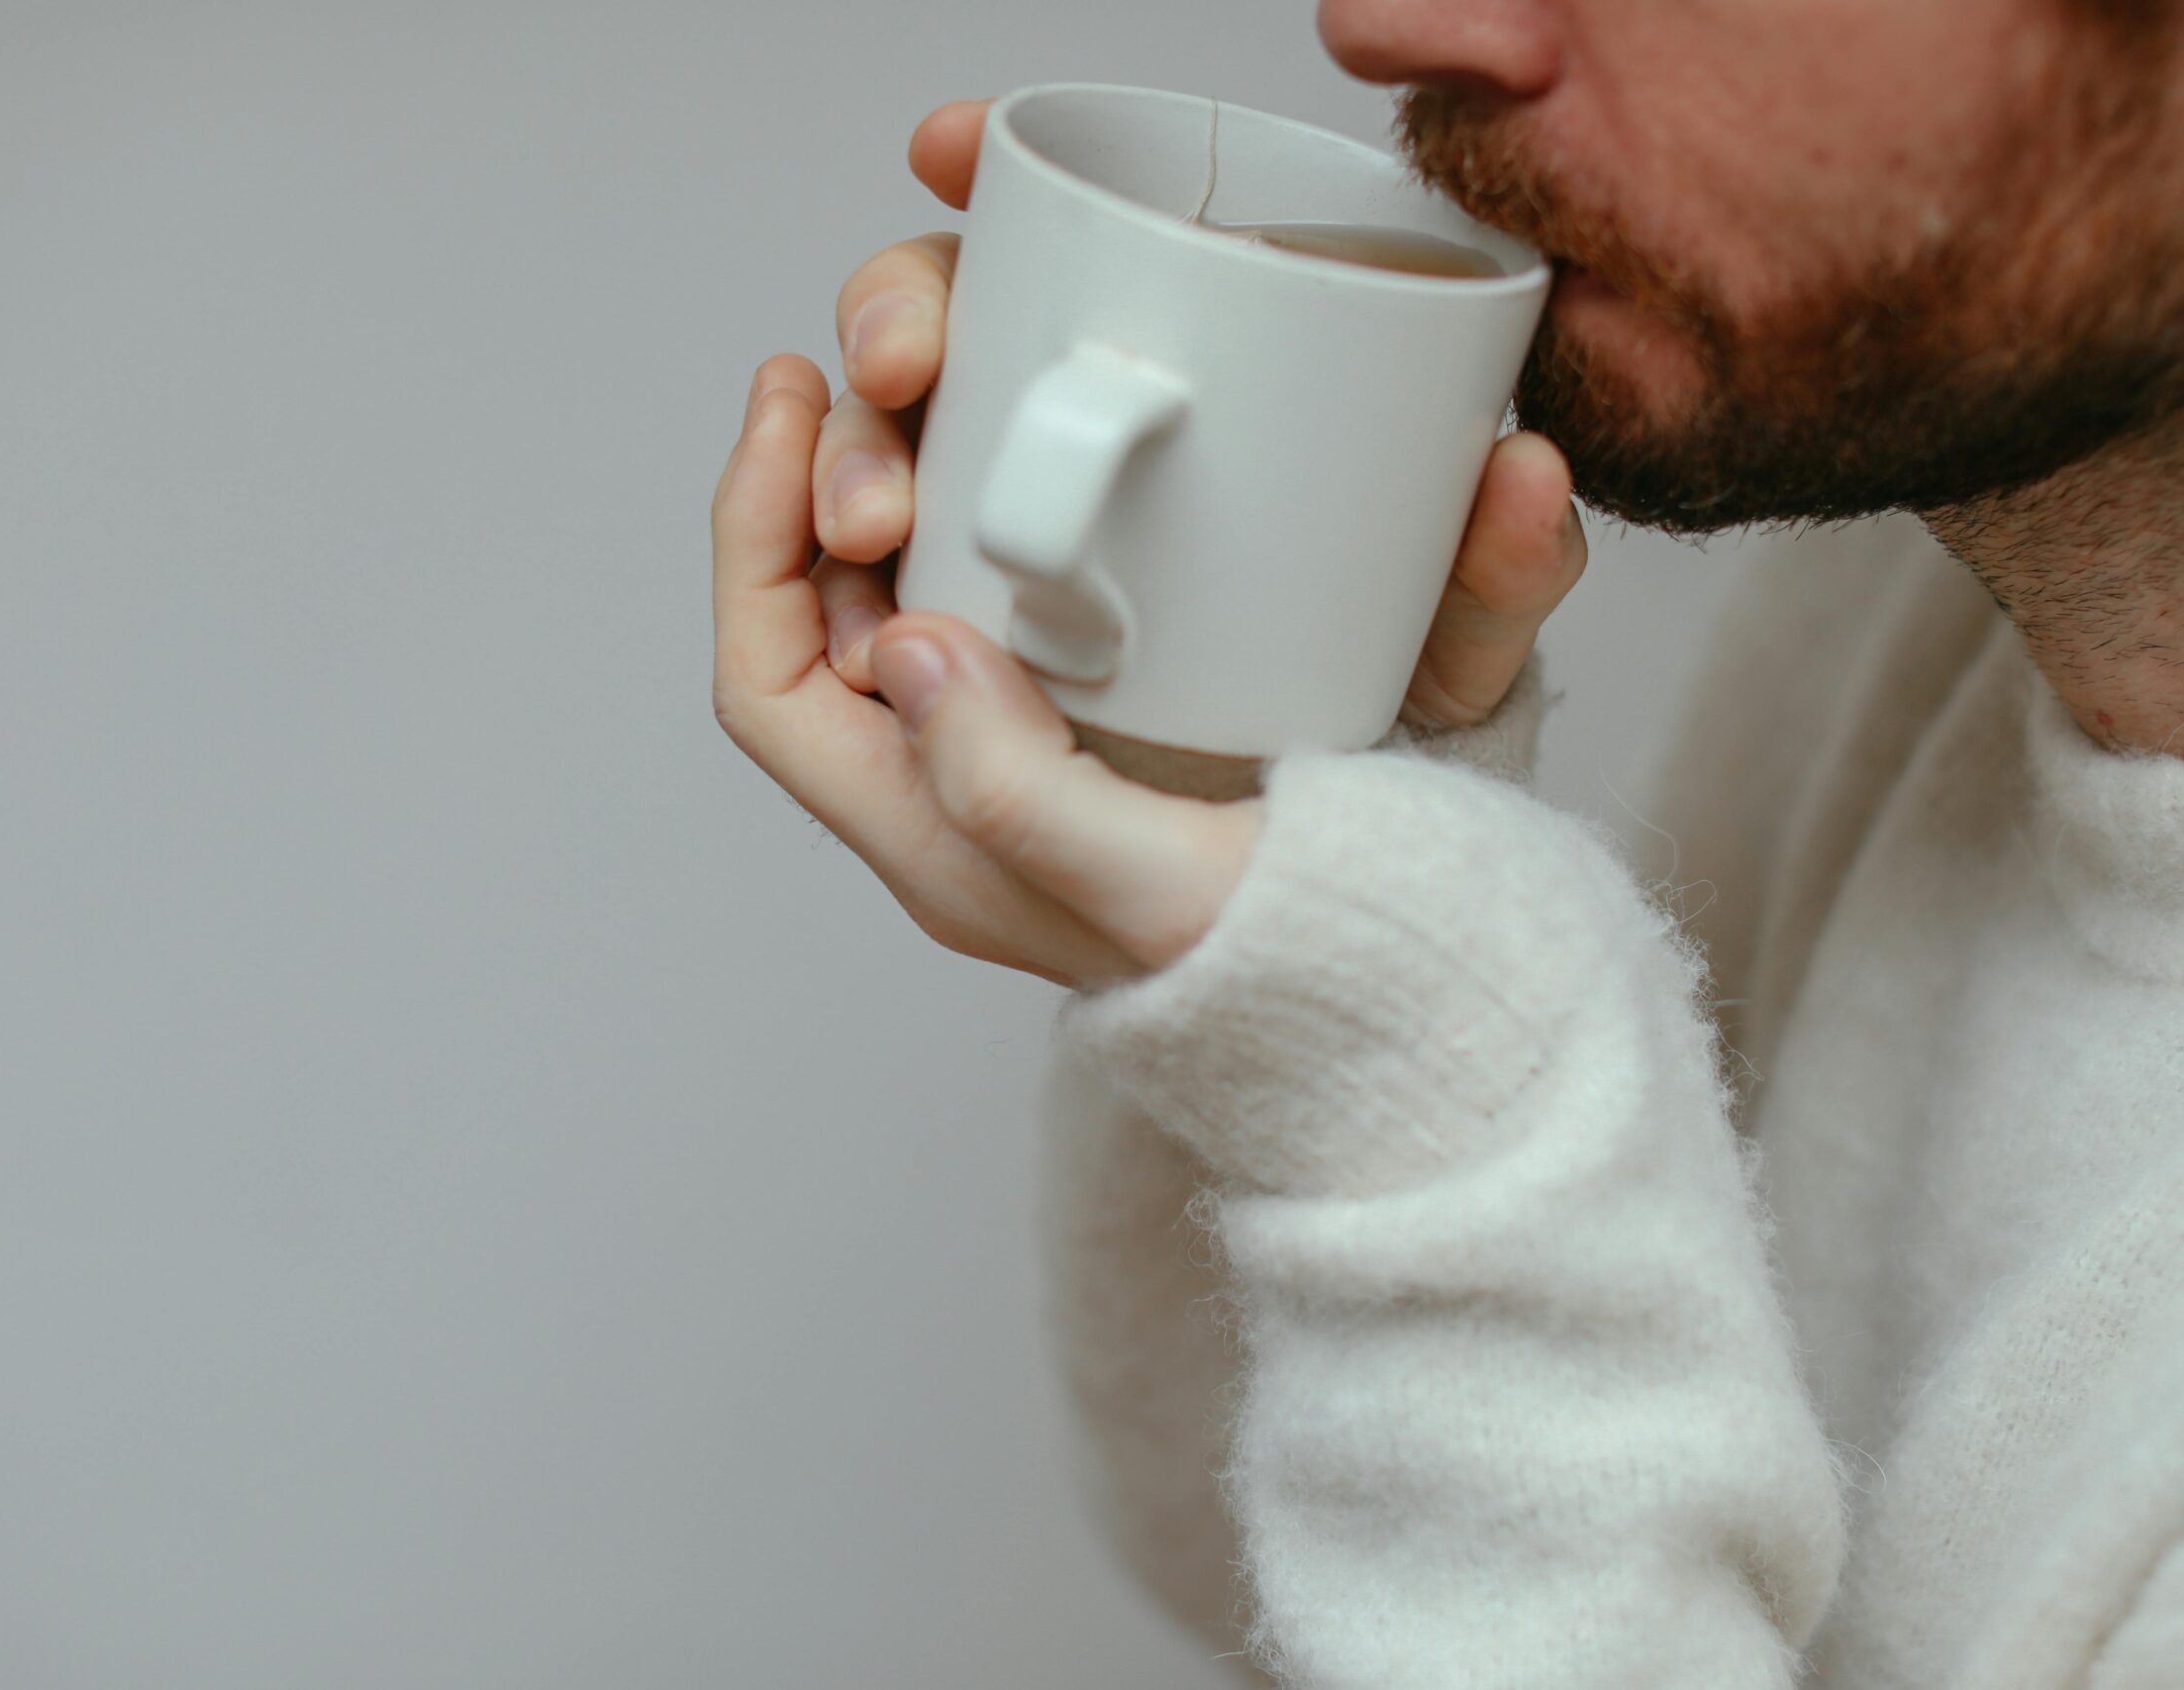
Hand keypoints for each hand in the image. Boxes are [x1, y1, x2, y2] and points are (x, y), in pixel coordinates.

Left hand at [711, 99, 1588, 989]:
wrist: (1434, 974)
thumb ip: (1027, 795)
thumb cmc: (1308, 958)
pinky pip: (1043, 539)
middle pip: (838, 594)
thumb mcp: (1168, 894)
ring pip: (934, 547)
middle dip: (846, 457)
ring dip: (931, 432)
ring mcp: (1053, 716)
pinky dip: (1037, 443)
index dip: (748, 536)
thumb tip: (911, 645)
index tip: (795, 402)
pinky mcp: (1140, 666)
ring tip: (969, 350)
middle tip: (906, 368)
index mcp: (946, 839)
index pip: (771, 688)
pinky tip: (1080, 376)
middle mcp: (974, 771)